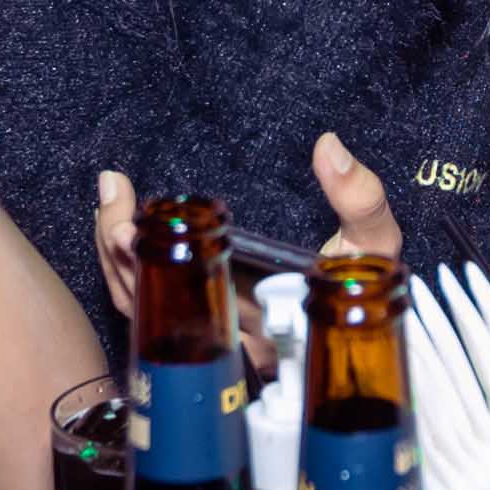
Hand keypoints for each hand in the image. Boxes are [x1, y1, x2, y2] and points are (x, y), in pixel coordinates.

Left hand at [84, 135, 405, 348]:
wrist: (360, 322)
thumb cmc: (367, 286)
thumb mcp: (377, 244)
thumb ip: (361, 200)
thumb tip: (329, 148)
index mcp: (260, 327)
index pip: (188, 310)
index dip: (149, 275)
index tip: (130, 229)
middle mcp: (226, 340)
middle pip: (153, 313)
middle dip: (121, 258)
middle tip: (116, 209)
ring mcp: (208, 334)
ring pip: (144, 311)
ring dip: (116, 257)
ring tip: (112, 199)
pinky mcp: (199, 319)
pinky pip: (148, 304)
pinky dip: (126, 264)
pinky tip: (120, 221)